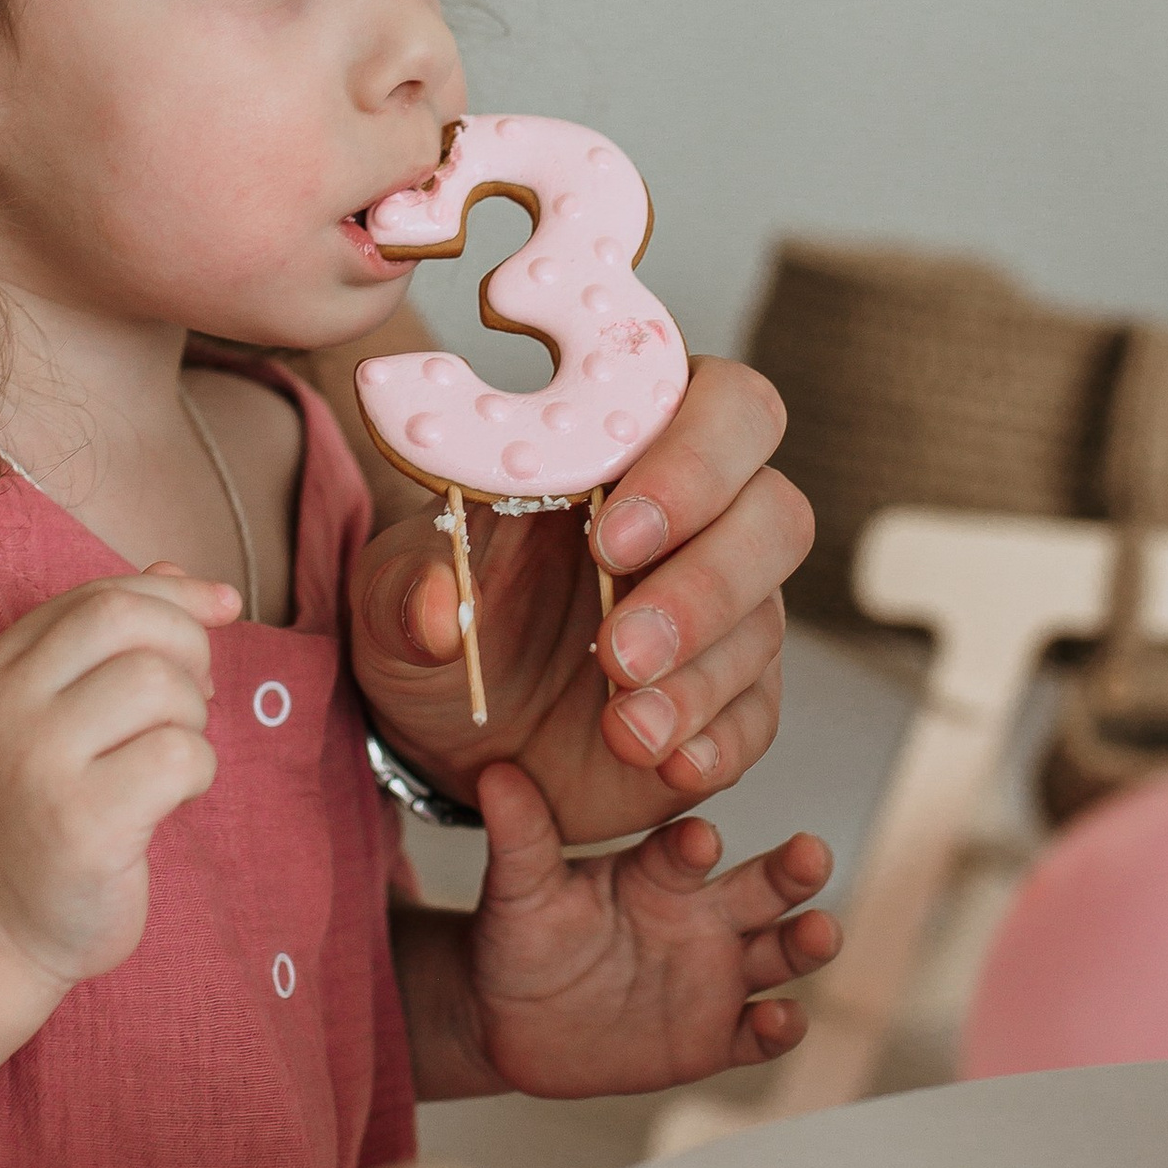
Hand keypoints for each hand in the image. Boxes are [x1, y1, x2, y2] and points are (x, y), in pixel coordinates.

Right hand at [0, 571, 232, 997]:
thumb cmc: (46, 809)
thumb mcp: (59, 713)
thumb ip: (108, 642)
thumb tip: (178, 572)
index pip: (101, 596)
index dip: (176, 596)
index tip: (223, 610)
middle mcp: (6, 706)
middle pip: (129, 620)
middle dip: (189, 649)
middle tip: (193, 702)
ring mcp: (38, 764)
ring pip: (161, 685)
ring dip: (194, 721)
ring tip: (170, 761)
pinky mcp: (82, 823)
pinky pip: (180, 756)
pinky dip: (200, 772)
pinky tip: (172, 801)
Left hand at [349, 356, 813, 844]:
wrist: (446, 730)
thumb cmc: (437, 618)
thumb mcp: (391, 596)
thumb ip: (406, 589)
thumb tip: (436, 611)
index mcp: (631, 447)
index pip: (724, 406)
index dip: (692, 461)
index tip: (610, 532)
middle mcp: (699, 521)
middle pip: (775, 513)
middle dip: (706, 582)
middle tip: (618, 647)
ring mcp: (725, 613)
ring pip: (765, 622)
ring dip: (699, 675)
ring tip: (621, 726)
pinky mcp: (729, 702)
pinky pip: (757, 716)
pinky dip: (717, 741)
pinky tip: (666, 761)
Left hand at [425, 759, 836, 1097]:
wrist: (507, 1017)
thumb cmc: (519, 938)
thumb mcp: (519, 891)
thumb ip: (519, 836)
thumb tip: (495, 772)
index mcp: (657, 872)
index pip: (687, 850)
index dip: (693, 845)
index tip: (696, 839)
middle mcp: (700, 916)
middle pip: (761, 889)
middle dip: (790, 873)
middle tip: (810, 853)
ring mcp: (713, 977)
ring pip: (777, 955)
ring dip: (804, 942)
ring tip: (821, 932)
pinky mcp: (713, 1038)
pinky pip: (755, 1034)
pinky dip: (777, 1028)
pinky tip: (783, 1018)